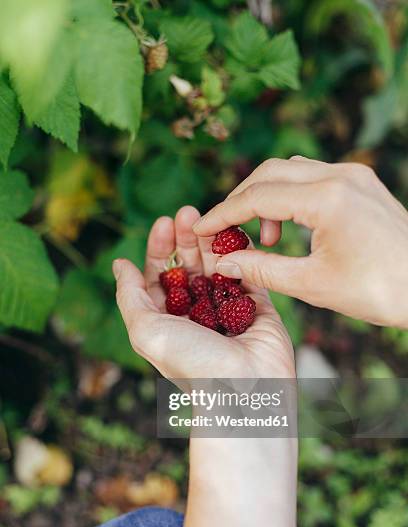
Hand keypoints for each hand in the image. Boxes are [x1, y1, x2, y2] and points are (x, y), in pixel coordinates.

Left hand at [113, 206, 294, 379]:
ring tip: (209, 216)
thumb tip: (120, 264)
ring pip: (218, 266)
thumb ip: (130, 296)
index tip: (163, 223)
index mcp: (168, 321)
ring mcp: (227, 309)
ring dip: (212, 241)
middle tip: (188, 212)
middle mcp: (196, 314)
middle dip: (186, 239)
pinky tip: (234, 233)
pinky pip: (249, 272)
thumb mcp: (147, 330)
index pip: (161, 276)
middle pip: (190, 267)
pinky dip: (241, 253)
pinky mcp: (258, 307)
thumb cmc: (192, 364)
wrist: (245, 391)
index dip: (160, 248)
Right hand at [193, 156, 407, 327]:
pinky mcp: (361, 183)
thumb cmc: (380, 291)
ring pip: (291, 171)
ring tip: (264, 238)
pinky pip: (314, 177)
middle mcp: (341, 175)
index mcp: (327, 199)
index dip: (222, 214)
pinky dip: (291, 196)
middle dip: (240, 200)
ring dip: (266, 196)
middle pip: (270, 173)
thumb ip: (262, 269)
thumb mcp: (313, 285)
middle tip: (224, 231)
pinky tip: (290, 227)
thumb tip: (223, 263)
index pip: (257, 197)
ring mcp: (354, 175)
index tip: (199, 229)